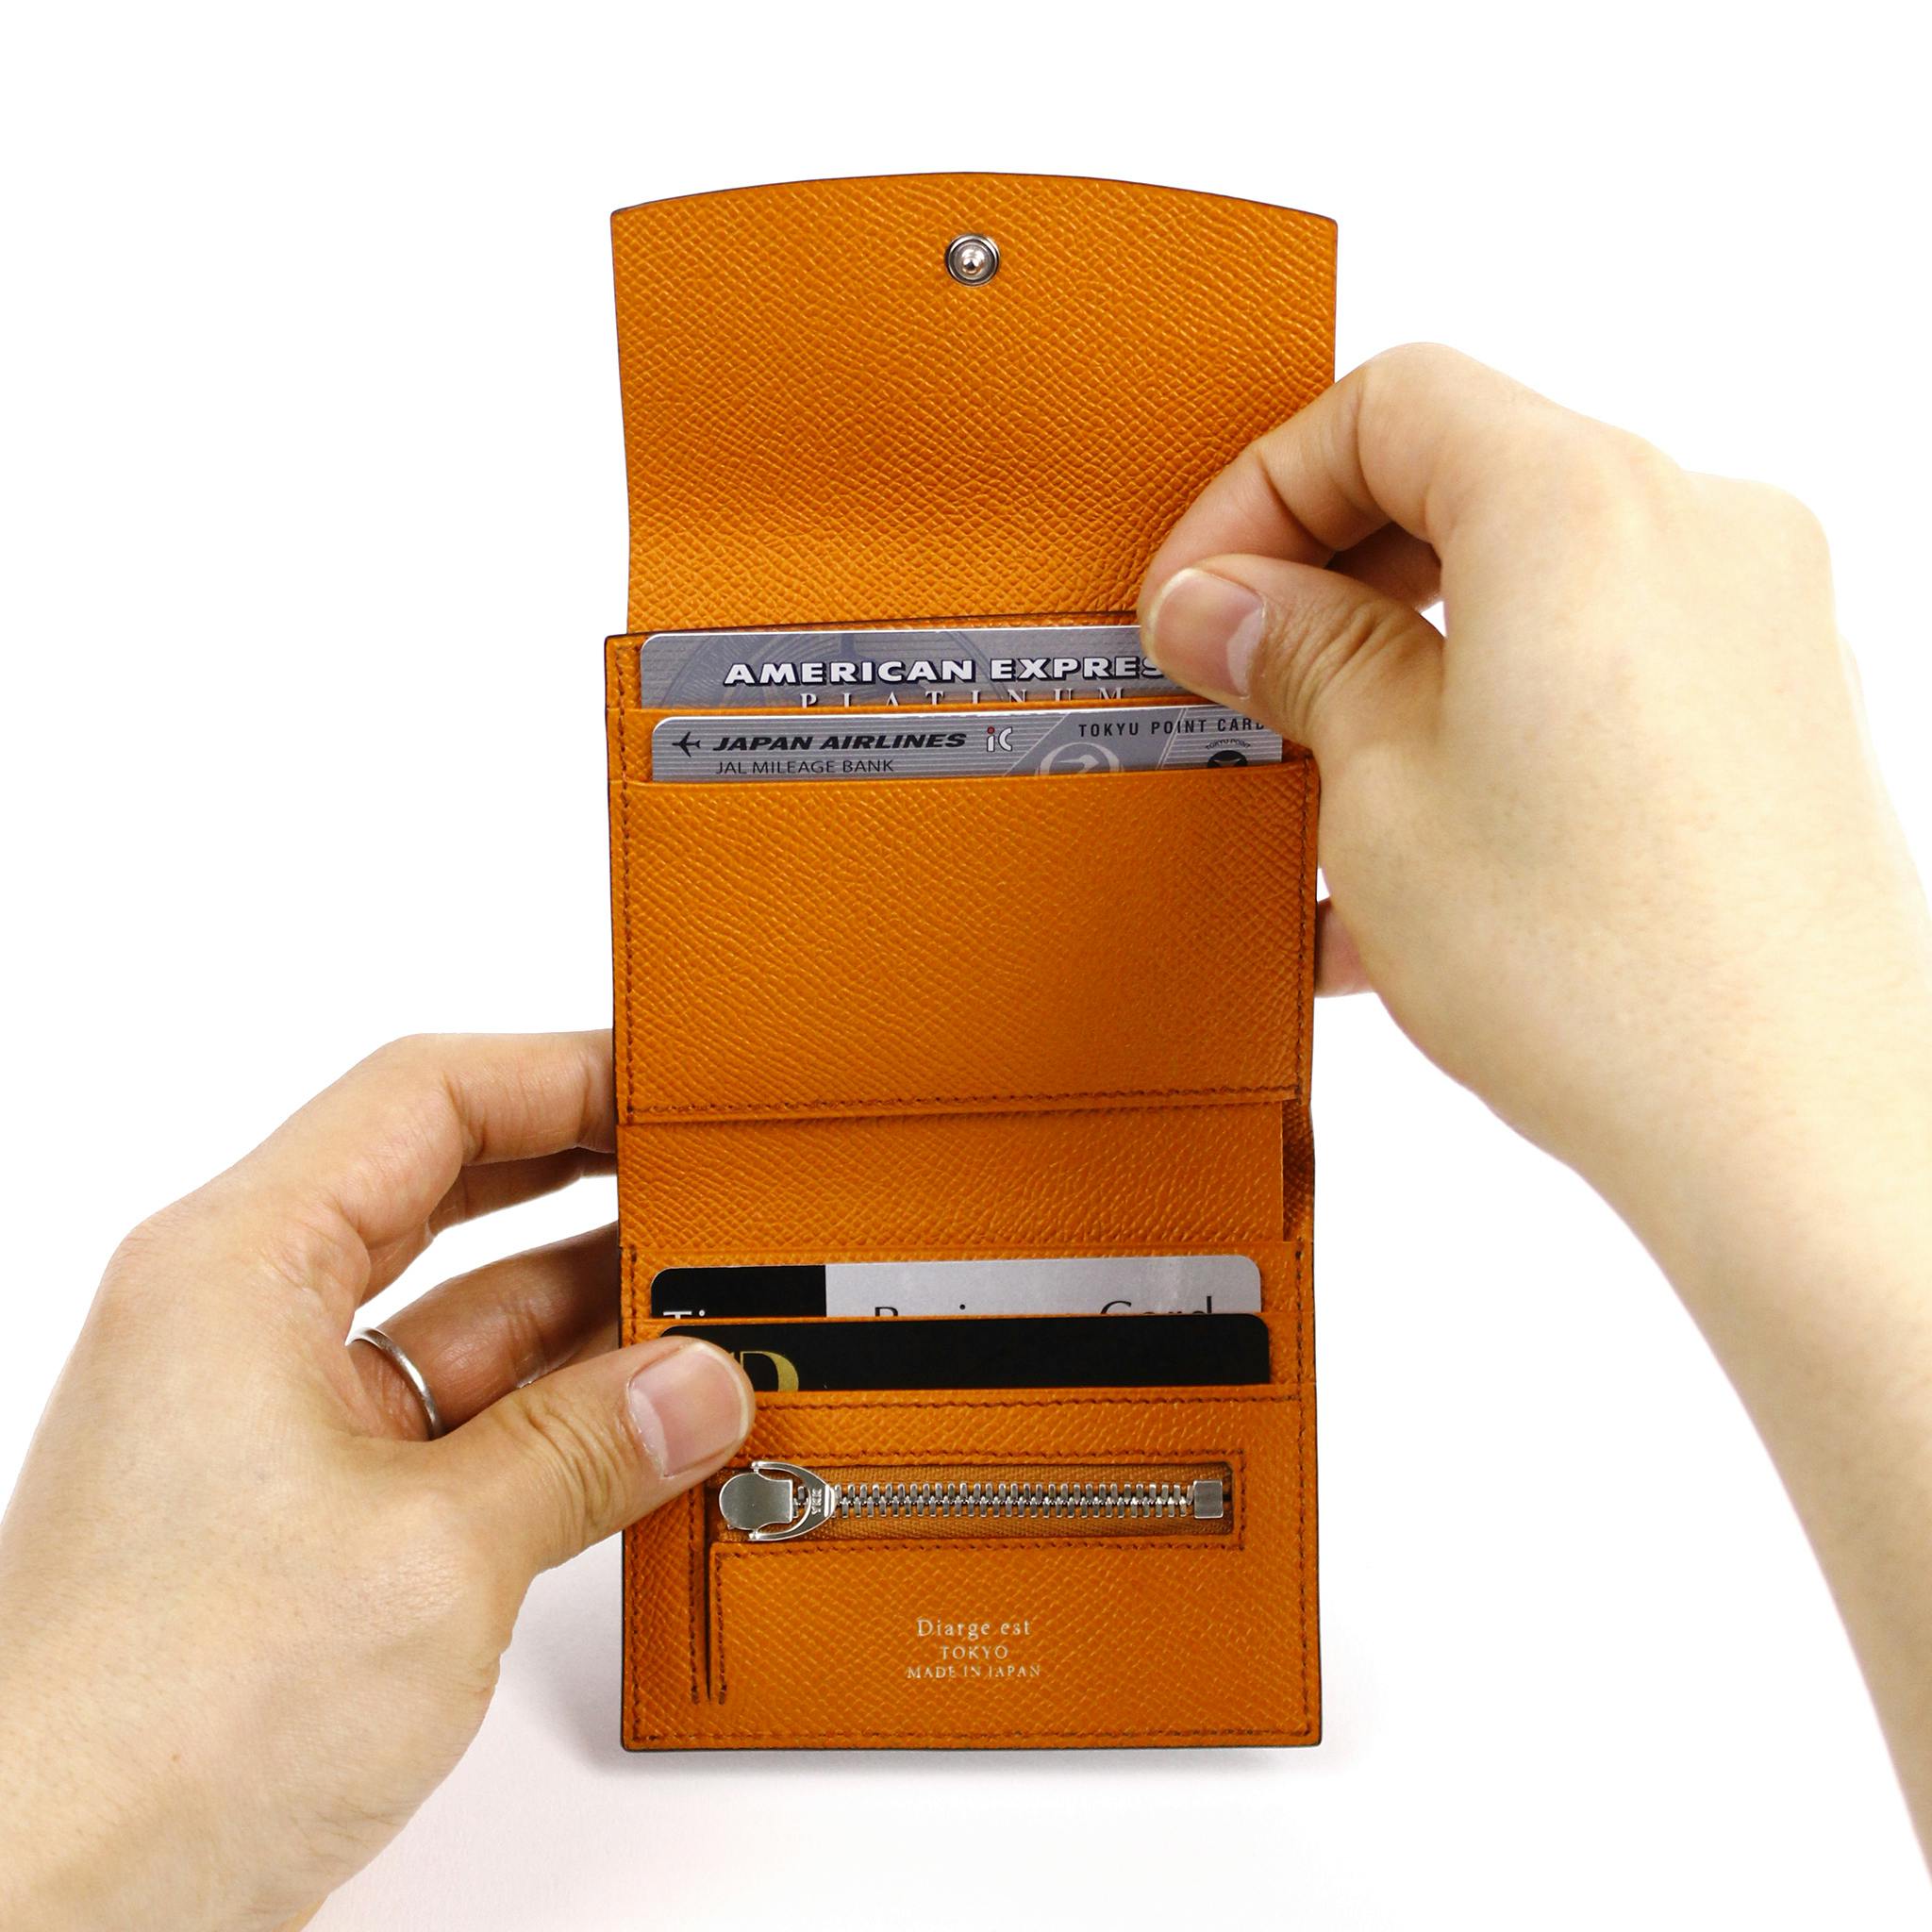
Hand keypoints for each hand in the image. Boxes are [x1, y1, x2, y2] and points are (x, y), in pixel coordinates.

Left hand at [0, 1032, 754, 1930]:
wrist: (43, 1918)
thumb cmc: (151, 1727)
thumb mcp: (428, 1559)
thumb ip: (584, 1449)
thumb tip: (698, 1384)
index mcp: (235, 1270)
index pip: (425, 1101)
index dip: (563, 1073)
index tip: (673, 1086)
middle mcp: (239, 1329)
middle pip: (446, 1198)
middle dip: (591, 1191)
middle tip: (716, 1193)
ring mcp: (267, 1432)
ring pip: (459, 1325)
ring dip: (587, 1332)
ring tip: (717, 1325)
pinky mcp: (297, 1529)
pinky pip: (450, 1431)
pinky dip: (551, 1430)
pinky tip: (648, 1442)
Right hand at [1140, 346, 1931, 1856]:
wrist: (1816, 1158)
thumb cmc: (1633, 996)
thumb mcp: (1373, 803)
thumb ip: (1286, 664)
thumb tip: (1223, 611)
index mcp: (1593, 508)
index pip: (1383, 394)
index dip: (1244, 479)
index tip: (1169, 594)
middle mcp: (1690, 544)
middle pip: (1449, 489)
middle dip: (1305, 593)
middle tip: (1210, 703)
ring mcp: (1737, 649)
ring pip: (1508, 608)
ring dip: (1385, 692)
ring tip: (1291, 819)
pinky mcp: (1751, 755)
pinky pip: (1568, 699)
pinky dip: (1465, 756)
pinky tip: (1383, 881)